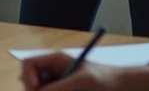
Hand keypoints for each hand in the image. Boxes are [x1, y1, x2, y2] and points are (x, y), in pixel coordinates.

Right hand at [19, 52, 148, 90]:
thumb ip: (61, 86)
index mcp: (55, 60)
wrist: (120, 87)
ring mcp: (57, 84)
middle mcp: (52, 72)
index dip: (28, 76)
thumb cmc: (104, 78)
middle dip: (35, 90)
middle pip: (30, 82)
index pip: (29, 64)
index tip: (36, 88)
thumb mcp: (82, 81)